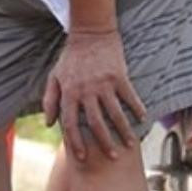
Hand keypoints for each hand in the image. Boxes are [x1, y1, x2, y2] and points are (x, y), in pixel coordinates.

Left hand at [43, 29, 144, 161]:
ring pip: (115, 113)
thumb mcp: (54, 76)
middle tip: (111, 157)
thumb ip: (50, 100)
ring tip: (129, 144)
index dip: (75, 142)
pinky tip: (142, 118)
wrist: (90, 33)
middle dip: (103, 142)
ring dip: (123, 131)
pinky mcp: (119, 76)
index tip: (82, 157)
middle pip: (95, 123)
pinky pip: (130, 97)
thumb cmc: (71, 58)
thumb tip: (49, 124)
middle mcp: (86, 90)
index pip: (70, 123)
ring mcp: (104, 83)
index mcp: (69, 91)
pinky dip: (137, 108)